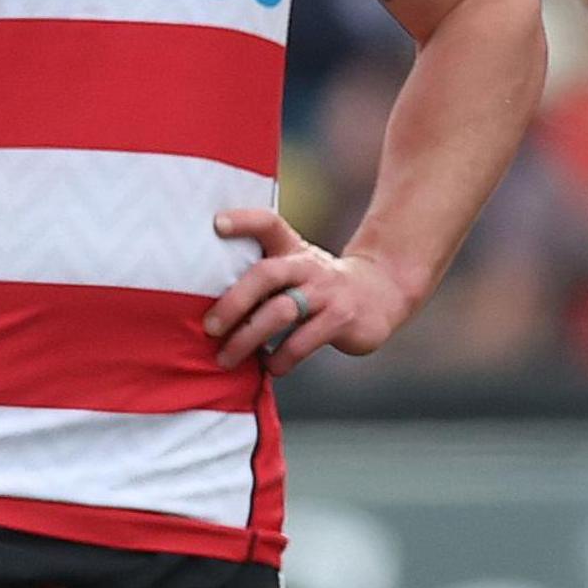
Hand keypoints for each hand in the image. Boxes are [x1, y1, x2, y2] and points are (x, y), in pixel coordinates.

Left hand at [203, 212, 422, 374]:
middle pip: (265, 275)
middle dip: (233, 302)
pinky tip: (270, 367)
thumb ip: (262, 274)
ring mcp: (327, 292)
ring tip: (227, 358)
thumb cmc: (319, 286)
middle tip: (209, 327)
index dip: (243, 220)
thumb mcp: (295, 266)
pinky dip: (281, 358)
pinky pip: (304, 341)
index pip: (268, 223)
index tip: (216, 224)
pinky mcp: (342, 319)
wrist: (381, 295)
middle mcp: (308, 265)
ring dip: (249, 338)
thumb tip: (207, 306)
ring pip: (281, 312)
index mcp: (292, 248)